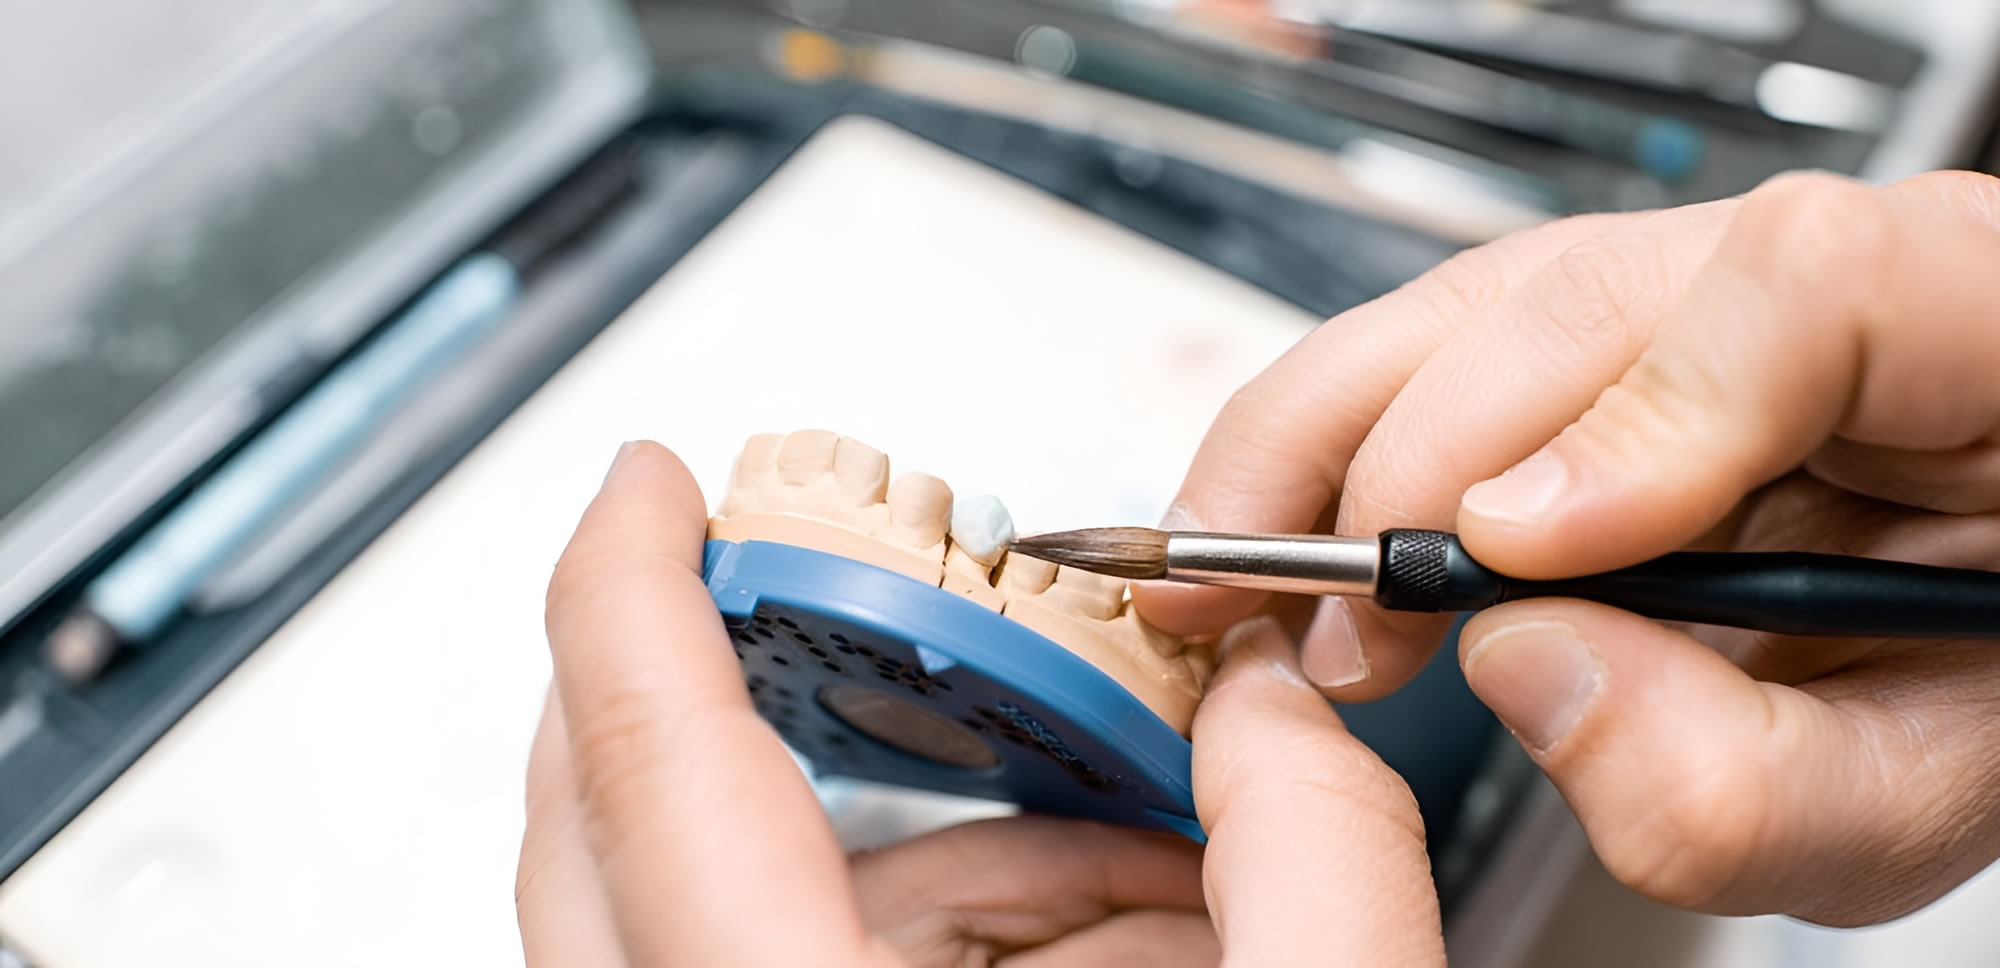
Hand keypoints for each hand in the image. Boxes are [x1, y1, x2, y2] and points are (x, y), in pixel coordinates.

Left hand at [515, 442, 1443, 965]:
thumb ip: (1318, 864)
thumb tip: (1269, 710)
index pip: (653, 779)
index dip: (627, 598)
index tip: (649, 486)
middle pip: (616, 845)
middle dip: (713, 697)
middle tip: (806, 608)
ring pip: (748, 921)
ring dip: (935, 859)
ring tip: (1136, 863)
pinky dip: (958, 936)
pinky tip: (1121, 937)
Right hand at [1136, 170, 1999, 924]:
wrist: (1988, 624)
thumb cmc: (1995, 678)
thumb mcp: (1919, 796)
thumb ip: (1748, 781)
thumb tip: (1522, 664)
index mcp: (1984, 343)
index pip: (1811, 294)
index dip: (1641, 416)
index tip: (1513, 563)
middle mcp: (1842, 277)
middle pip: (1579, 285)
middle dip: (1405, 452)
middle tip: (1315, 608)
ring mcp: (1713, 289)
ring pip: (1485, 300)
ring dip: (1338, 445)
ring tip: (1272, 577)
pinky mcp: (1620, 332)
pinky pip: (1459, 345)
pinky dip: (1355, 440)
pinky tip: (1321, 530)